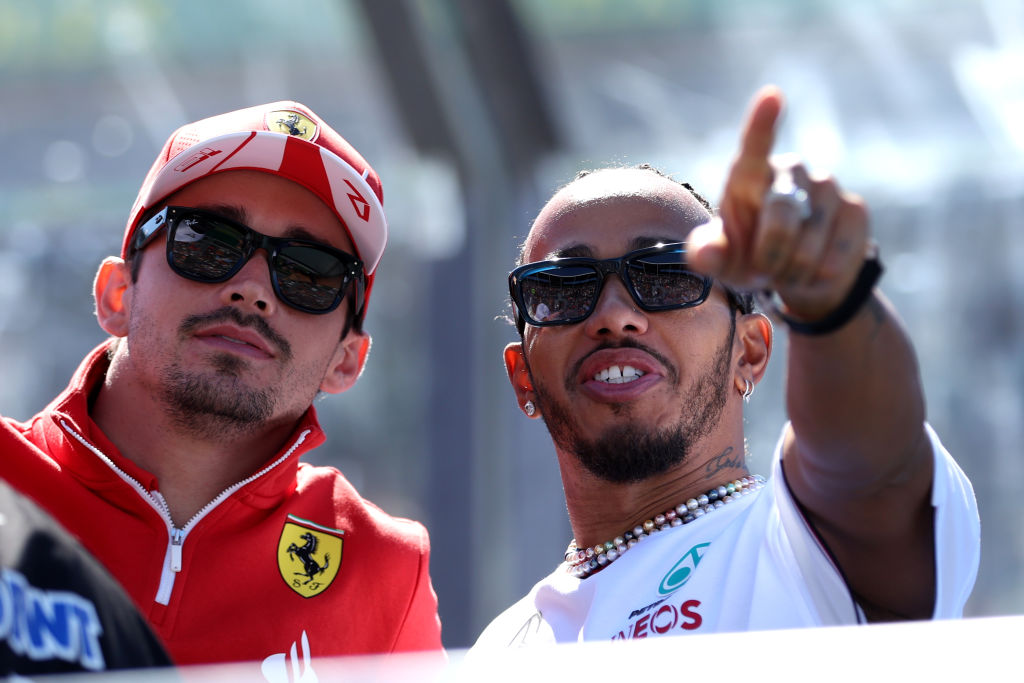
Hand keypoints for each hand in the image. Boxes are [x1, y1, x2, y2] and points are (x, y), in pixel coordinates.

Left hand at [688, 86, 870, 321]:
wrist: (794, 276)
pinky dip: (817, 277)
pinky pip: (834, 258)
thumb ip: (707, 254)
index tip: (771, 95)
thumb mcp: (721, 260)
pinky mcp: (856, 210)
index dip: (762, 123)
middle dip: (768, 255)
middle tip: (761, 270)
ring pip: (808, 245)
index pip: (754, 146)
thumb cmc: (747, 257)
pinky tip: (813, 270)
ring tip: (786, 268)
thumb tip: (703, 254)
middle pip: (781, 215)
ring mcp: (828, 187)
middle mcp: (791, 172)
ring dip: (792, 271)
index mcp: (750, 175)